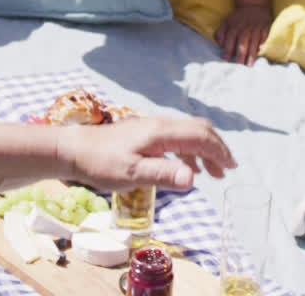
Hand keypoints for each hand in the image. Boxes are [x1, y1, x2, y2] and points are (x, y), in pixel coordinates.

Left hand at [56, 116, 236, 191]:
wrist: (73, 149)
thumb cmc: (101, 162)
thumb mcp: (132, 174)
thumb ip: (164, 175)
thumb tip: (193, 179)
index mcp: (161, 132)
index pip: (200, 136)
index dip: (219, 151)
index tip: (230, 168)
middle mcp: (160, 125)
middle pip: (199, 130)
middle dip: (216, 148)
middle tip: (227, 169)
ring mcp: (152, 128)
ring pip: (188, 134)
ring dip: (203, 151)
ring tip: (212, 173)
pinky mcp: (145, 135)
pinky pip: (176, 139)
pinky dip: (189, 152)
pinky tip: (186, 169)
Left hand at [215, 4, 272, 65]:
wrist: (254, 4)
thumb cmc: (239, 18)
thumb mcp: (226, 22)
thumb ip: (220, 33)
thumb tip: (220, 45)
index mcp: (234, 27)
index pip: (229, 40)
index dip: (227, 50)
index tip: (226, 61)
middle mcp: (244, 28)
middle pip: (242, 42)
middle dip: (240, 54)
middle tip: (239, 66)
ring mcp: (256, 27)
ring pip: (253, 41)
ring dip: (251, 53)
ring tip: (249, 65)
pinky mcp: (265, 26)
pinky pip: (265, 35)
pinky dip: (263, 41)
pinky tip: (261, 49)